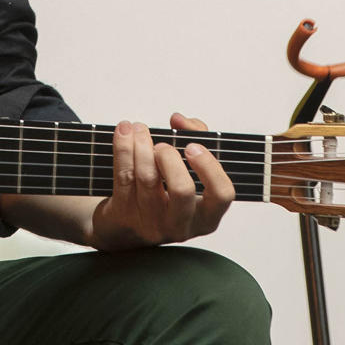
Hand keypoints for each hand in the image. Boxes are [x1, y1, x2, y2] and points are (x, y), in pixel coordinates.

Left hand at [87, 112, 233, 250]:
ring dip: (142, 146)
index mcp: (205, 216)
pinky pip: (124, 177)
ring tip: (139, 129)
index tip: (193, 147)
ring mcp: (151, 223)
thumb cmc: (165, 191)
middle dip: (170, 158)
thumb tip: (179, 120)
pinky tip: (124, 133)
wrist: (126, 225)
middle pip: (182, 190)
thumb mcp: (188, 170)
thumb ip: (193, 137)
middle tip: (162, 145)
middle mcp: (181, 224)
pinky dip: (123, 148)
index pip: (222, 194)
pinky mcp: (124, 216)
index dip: (209, 166)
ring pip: (147, 179)